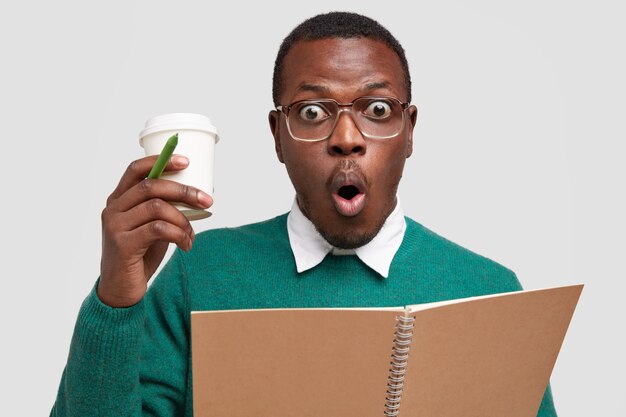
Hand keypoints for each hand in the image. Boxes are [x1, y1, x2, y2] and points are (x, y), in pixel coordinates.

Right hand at [97, 155, 212, 306]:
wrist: (120, 290)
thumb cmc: (139, 255)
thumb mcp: (150, 226)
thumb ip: (162, 209)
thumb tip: (196, 194)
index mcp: (118, 200)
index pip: (135, 170)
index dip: (161, 161)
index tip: (186, 161)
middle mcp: (113, 209)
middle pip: (151, 187)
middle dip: (183, 191)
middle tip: (206, 200)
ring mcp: (116, 226)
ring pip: (157, 208)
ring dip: (183, 219)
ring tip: (191, 234)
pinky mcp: (123, 244)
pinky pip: (159, 229)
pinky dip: (179, 234)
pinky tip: (186, 244)